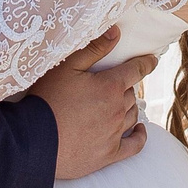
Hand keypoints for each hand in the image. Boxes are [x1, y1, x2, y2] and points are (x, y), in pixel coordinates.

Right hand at [32, 25, 155, 180]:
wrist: (34, 140)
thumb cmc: (48, 99)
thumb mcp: (67, 66)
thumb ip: (94, 48)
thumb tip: (117, 32)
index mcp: (110, 86)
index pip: (137, 70)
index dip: (146, 63)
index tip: (152, 60)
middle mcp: (118, 110)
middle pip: (131, 93)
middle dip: (124, 87)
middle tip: (110, 85)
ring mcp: (115, 134)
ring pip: (132, 115)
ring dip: (127, 107)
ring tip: (116, 104)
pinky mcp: (109, 154)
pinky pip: (134, 145)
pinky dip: (139, 136)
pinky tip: (140, 130)